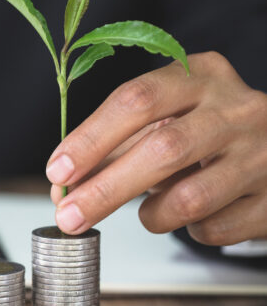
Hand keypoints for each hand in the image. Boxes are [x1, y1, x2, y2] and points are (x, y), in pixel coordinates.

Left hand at [46, 51, 266, 244]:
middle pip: (161, 149)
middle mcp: (237, 108)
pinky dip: (191, 230)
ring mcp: (263, 152)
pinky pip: (215, 228)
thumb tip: (63, 188)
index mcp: (201, 75)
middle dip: (105, 189)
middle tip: (70, 216)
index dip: (91, 138)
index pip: (137, 99)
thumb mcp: (164, 119)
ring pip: (190, 198)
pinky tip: (196, 214)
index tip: (59, 171)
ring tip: (151, 212)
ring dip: (153, 215)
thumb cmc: (206, 130)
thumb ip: (113, 147)